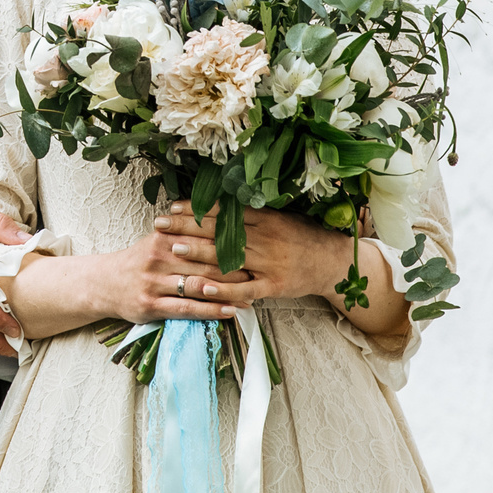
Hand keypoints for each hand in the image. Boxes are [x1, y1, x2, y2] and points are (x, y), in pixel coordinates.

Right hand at [81, 227, 255, 325]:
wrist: (104, 284)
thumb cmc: (138, 262)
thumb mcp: (156, 240)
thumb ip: (183, 232)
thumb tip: (218, 221)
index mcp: (163, 238)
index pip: (203, 239)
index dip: (230, 244)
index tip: (253, 248)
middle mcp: (159, 258)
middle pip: (206, 262)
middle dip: (235, 269)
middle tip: (261, 273)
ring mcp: (155, 283)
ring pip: (199, 286)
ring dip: (229, 291)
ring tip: (252, 295)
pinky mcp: (151, 305)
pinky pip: (187, 309)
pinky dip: (211, 310)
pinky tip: (230, 311)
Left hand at [155, 208, 354, 302]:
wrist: (333, 262)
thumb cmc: (303, 237)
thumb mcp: (280, 218)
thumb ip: (253, 213)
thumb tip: (220, 203)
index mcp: (264, 218)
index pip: (223, 211)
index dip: (196, 209)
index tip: (172, 206)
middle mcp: (265, 238)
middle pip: (220, 231)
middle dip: (187, 227)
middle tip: (160, 224)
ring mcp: (269, 263)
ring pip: (229, 258)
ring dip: (200, 254)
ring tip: (174, 250)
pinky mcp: (273, 286)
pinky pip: (244, 288)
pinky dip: (223, 289)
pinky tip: (202, 288)